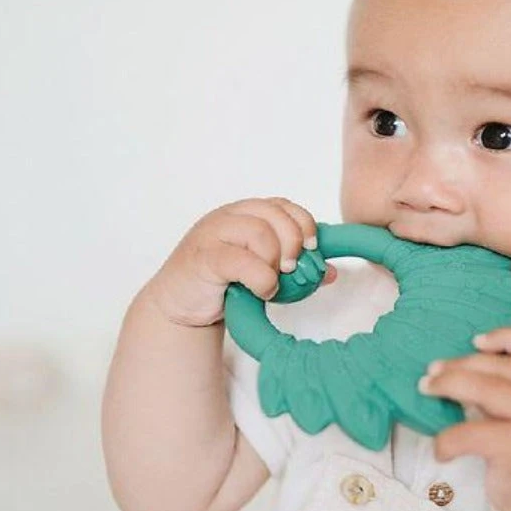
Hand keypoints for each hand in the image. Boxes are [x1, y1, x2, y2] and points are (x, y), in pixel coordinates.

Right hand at [147, 197, 336, 326]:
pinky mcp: (203, 258)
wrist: (180, 306)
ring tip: (272, 282)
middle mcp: (228, 217)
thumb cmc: (223, 284)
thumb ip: (294, 268)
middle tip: (291, 269)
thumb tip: (330, 272)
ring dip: (275, 261)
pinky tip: (262, 291)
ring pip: (259, 232)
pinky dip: (261, 278)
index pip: (283, 205)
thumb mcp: (263, 272)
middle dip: (293, 242)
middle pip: (274, 214)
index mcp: (245, 214)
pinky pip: (241, 261)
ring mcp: (212, 234)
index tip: (311, 249)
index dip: (304, 224)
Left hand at [419, 327, 510, 510]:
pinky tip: (441, 450)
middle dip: (461, 365)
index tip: (476, 341)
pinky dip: (448, 439)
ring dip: (448, 385)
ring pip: (485, 389)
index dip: (507, 337)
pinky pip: (470, 433)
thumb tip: (465, 368)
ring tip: (426, 388)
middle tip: (432, 371)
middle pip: (501, 366)